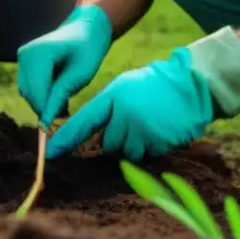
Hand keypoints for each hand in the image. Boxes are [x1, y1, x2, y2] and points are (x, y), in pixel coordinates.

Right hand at [17, 4, 112, 128]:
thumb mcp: (79, 75)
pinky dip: (41, 95)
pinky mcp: (24, 62)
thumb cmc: (88, 50)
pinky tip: (58, 97)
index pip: (37, 91)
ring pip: (27, 92)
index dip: (46, 112)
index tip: (56, 130)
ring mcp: (22, 57)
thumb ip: (59, 96)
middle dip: (44, 109)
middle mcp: (25, 54)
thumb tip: (45, 123)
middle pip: (29, 93)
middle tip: (64, 120)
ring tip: (64, 108)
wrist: (86, 29)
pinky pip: (29, 86)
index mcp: (39, 53)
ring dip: (43, 103)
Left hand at [45, 26, 239, 159]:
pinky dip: (151, 147)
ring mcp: (143, 129)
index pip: (83, 122)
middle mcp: (125, 114)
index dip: (65, 139)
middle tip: (132, 122)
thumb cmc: (154, 85)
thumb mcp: (124, 87)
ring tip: (147, 124)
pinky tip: (159, 129)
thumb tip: (96, 136)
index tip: (49, 153)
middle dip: (117, 138)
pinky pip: (146, 154)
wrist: (190, 84)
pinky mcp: (159, 142)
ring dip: (134, 145)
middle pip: (108, 144)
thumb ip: (108, 109)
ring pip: (127, 153)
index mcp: (113, 97)